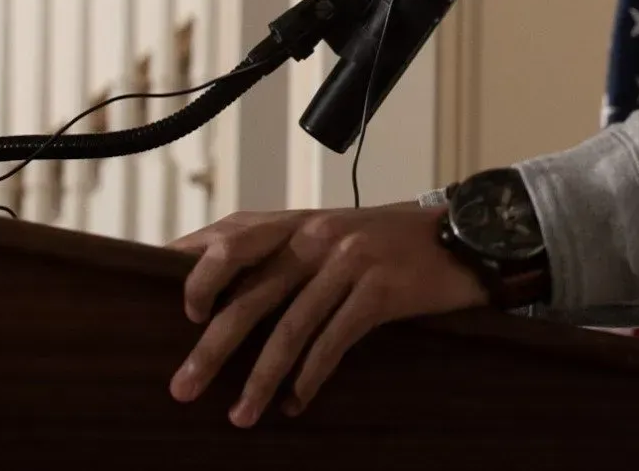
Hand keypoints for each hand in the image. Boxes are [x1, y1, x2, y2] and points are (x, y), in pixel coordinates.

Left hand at [167, 204, 487, 427]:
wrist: (461, 235)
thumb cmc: (386, 243)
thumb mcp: (331, 235)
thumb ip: (283, 254)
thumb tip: (224, 299)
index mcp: (298, 221)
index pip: (230, 239)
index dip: (196, 274)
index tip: (176, 316)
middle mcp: (317, 234)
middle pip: (251, 294)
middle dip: (212, 347)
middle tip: (182, 387)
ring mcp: (350, 260)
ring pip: (291, 327)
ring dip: (260, 378)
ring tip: (239, 416)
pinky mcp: (381, 288)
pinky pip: (336, 340)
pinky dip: (311, 376)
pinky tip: (296, 403)